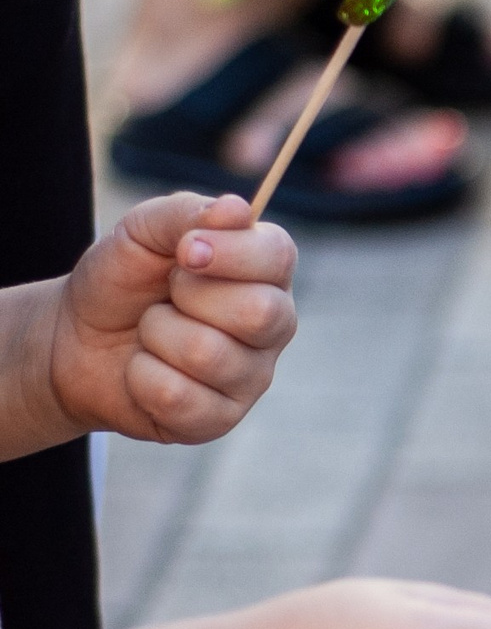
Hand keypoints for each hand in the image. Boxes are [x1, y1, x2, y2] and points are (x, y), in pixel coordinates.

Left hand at [51, 192, 296, 444]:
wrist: (73, 339)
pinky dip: (141, 378)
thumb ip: (186, 215)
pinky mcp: (219, 419)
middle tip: (166, 297)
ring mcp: (251, 376)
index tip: (183, 252)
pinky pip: (179, 398)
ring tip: (150, 334)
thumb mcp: (141, 232)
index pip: (279, 257)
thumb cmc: (121, 281)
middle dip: (188, 298)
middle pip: (259, 312)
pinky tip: (143, 371)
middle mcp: (273, 325)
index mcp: (265, 273)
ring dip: (157, 337)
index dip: (229, 253)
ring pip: (209, 354)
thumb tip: (237, 209)